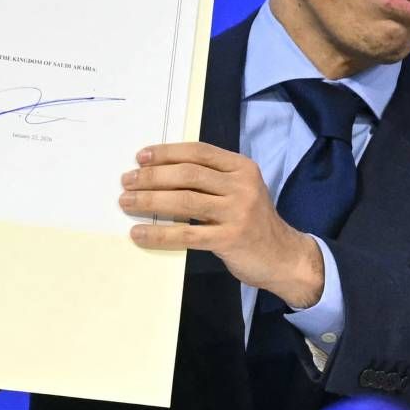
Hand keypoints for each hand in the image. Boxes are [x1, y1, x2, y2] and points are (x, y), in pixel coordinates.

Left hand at [121, 144, 323, 307]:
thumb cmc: (253, 223)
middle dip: (152, 176)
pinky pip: (186, 234)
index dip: (168, 152)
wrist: (283, 257)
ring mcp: (237, 212)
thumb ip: (212, 181)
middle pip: (188, 174)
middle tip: (127, 181)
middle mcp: (242, 186)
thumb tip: (161, 175)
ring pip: (184, 201)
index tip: (141, 157)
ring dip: (150, 200)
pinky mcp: (230, 239)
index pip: (199, 152)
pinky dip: (158, 233)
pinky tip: (139, 232)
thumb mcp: (241, 192)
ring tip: (127, 202)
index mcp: (243, 168)